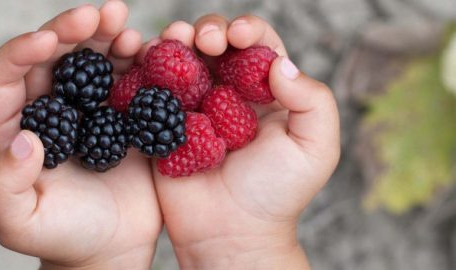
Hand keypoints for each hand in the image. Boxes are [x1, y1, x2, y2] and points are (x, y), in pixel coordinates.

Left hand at [0, 2, 159, 268]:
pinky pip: (130, 78)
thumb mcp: (19, 223)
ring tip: (124, 24)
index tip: (47, 41)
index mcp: (16, 127)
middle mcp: (51, 110)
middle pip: (54, 57)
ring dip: (107, 36)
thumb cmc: (61, 237)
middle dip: (72, 31)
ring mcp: (90, 110)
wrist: (110, 248)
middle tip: (98, 14)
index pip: (5, 78)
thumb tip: (24, 139)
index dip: (21, 52)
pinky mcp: (124, 115)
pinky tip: (151, 49)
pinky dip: (140, 61)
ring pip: (93, 59)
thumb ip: (3, 186)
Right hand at [151, 16, 339, 268]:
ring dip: (175, 41)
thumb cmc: (276, 194)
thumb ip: (313, 100)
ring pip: (181, 59)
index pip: (257, 44)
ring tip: (173, 40)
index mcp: (265, 92)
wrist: (230, 232)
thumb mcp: (316, 148)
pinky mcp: (164, 124)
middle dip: (208, 30)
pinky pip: (152, 88)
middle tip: (205, 41)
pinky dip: (148, 68)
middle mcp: (228, 92)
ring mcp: (193, 107)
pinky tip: (147, 60)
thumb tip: (279, 64)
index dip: (246, 29)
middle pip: (215, 43)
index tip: (238, 35)